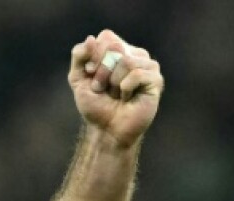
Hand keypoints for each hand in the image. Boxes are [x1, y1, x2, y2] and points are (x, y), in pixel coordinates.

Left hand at [70, 30, 163, 147]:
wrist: (106, 129)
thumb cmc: (95, 105)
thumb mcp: (78, 79)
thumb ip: (79, 56)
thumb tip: (90, 39)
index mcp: (119, 50)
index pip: (106, 37)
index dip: (93, 56)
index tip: (90, 74)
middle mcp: (135, 54)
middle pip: (114, 47)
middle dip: (101, 72)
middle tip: (102, 88)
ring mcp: (148, 66)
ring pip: (126, 61)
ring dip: (113, 82)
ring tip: (116, 95)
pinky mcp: (156, 80)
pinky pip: (136, 74)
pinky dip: (125, 89)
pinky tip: (128, 98)